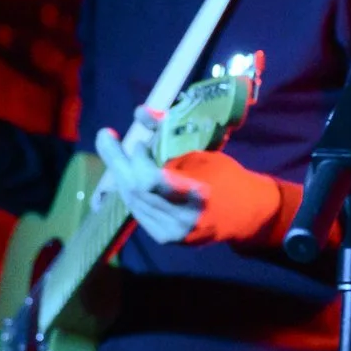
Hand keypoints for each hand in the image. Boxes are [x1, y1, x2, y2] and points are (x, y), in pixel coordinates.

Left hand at [91, 107, 292, 245]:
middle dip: (118, 161)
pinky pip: (138, 210)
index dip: (139, 161)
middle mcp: (182, 219)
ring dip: (122, 174)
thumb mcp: (202, 152)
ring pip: (132, 200)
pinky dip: (131, 190)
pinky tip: (129, 175)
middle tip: (106, 136)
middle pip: (136, 190)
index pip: (152, 182)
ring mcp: (172, 233)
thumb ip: (169, 135)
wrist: (244, 214)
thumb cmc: (226, 176)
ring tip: (118, 154)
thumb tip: (140, 113)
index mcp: (198, 195)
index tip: (139, 143)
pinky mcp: (165, 238)